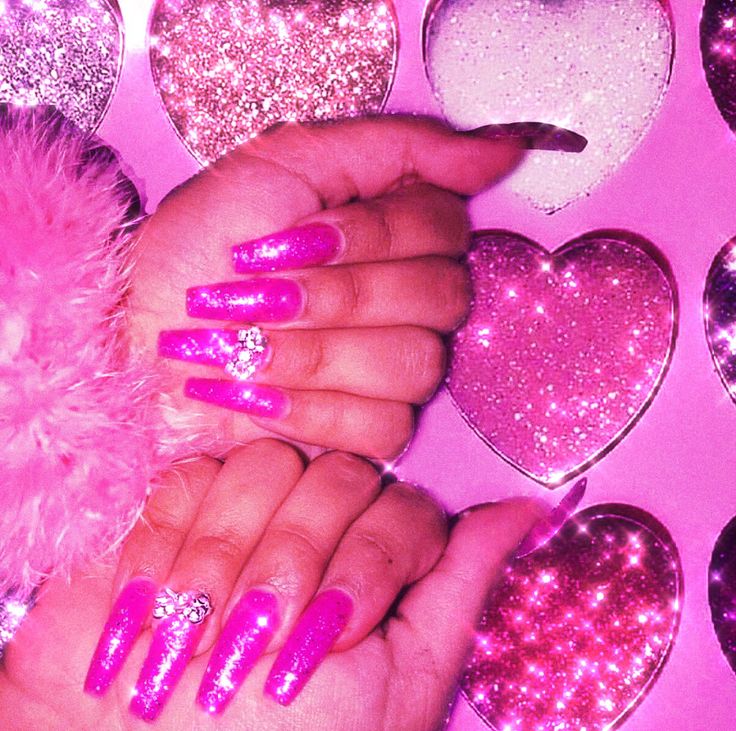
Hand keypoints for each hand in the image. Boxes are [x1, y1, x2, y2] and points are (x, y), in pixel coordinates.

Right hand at [0, 440, 542, 729]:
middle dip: (296, 561)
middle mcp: (319, 523)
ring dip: (230, 557)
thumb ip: (458, 583)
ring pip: (260, 466)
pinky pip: (184, 482)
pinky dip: (171, 542)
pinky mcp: (174, 510)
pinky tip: (159, 607)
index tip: (334, 635)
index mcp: (375, 557)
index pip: (399, 505)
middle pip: (331, 476)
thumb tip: (528, 509)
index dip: (369, 560)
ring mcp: (248, 509)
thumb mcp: (401, 675)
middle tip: (263, 639)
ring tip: (205, 639)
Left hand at [128, 117, 523, 458]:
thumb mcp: (278, 167)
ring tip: (243, 345)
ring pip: (417, 365)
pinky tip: (253, 392)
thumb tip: (499, 150)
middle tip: (257, 291)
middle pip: (440, 298)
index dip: (369, 235)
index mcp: (390, 231)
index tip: (289, 236)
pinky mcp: (368, 431)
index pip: (443, 225)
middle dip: (334, 295)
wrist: (136, 340)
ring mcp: (391, 370)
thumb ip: (393, 149)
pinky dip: (307, 409)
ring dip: (313, 352)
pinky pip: (383, 426)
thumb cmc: (193, 256)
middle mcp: (404, 300)